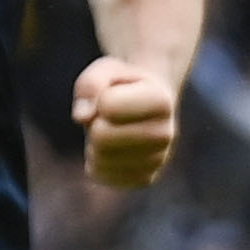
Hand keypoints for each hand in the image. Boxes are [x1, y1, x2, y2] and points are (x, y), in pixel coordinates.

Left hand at [72, 58, 179, 190]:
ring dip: (94, 144)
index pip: (107, 106)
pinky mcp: (145, 179)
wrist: (147, 105)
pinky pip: (101, 176)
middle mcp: (167, 134)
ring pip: (100, 159)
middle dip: (94, 124)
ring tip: (111, 132)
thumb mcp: (105, 70)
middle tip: (106, 118)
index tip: (113, 95)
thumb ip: (90, 83)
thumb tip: (82, 117)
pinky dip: (96, 162)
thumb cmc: (122, 85)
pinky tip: (110, 150)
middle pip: (102, 136)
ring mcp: (159, 160)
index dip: (99, 98)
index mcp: (162, 101)